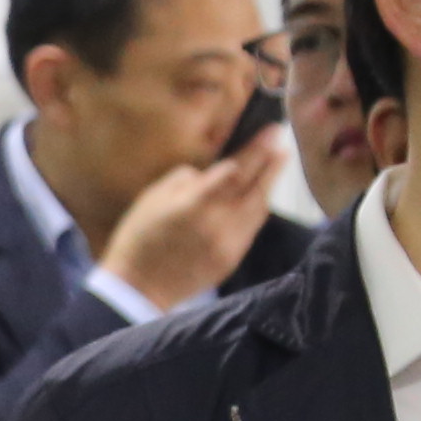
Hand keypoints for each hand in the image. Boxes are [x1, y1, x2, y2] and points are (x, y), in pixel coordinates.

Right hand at [97, 128, 288, 309]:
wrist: (139, 288)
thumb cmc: (139, 238)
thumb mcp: (151, 197)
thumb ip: (185, 180)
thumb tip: (208, 173)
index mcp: (195, 203)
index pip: (236, 169)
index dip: (257, 149)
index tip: (271, 131)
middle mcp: (219, 221)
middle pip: (255, 185)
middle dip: (271, 160)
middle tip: (282, 140)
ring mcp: (230, 242)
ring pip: (260, 206)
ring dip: (270, 182)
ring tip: (279, 161)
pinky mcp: (233, 258)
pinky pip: (253, 226)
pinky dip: (260, 206)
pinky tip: (261, 193)